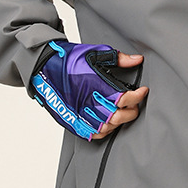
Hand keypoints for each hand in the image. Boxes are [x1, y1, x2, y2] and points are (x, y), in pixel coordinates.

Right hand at [30, 41, 145, 139]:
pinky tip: (108, 122)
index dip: (138, 96)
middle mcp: (89, 103)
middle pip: (118, 116)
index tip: (143, 91)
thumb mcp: (96, 53)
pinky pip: (92, 134)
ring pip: (107, 127)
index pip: (125, 99)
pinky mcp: (72, 121)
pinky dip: (104, 131)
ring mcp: (80, 114)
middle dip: (131, 111)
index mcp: (97, 86)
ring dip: (119, 121)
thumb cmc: (68, 59)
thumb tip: (137, 59)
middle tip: (135, 104)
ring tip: (123, 112)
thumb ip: (118, 58)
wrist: (44, 66)